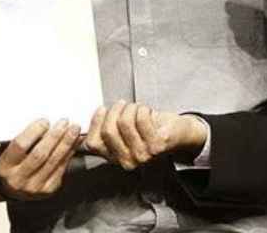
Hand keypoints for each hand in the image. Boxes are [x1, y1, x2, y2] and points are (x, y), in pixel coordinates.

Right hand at [0, 119, 79, 199]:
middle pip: (40, 154)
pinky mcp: (49, 189)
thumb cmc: (12, 165)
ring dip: (66, 143)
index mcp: (5, 166)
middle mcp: (19, 179)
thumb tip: (45, 123)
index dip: (33, 132)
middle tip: (64, 122)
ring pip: (53, 161)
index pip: (20, 146)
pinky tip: (75, 142)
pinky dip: (70, 152)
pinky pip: (62, 168)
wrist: (14, 191)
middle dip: (54, 136)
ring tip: (74, 130)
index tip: (44, 121)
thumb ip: (23, 141)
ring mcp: (35, 186)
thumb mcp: (8, 153)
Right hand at [83, 101, 207, 170]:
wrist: (180, 134)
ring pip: (124, 122)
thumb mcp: (123, 134)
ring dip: (130, 108)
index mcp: (114, 158)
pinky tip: (147, 111)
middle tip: (122, 105)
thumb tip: (86, 120)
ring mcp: (143, 155)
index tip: (102, 109)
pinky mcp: (157, 146)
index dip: (95, 123)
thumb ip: (104, 131)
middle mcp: (127, 161)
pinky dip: (143, 109)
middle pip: (108, 131)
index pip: (93, 143)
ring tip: (136, 108)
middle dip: (114, 111)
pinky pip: (140, 118)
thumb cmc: (151, 130)